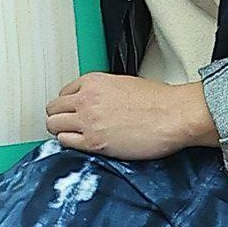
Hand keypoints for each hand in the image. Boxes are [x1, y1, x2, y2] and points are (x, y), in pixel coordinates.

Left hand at [45, 71, 213, 163]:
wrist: (174, 115)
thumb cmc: (159, 101)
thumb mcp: (123, 84)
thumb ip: (102, 92)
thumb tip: (94, 104)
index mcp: (93, 81)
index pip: (63, 93)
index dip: (69, 105)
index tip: (74, 112)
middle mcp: (86, 99)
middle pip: (53, 109)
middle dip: (60, 117)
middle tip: (70, 125)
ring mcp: (87, 121)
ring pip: (53, 125)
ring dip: (61, 131)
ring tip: (75, 136)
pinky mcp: (93, 142)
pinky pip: (65, 142)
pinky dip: (70, 144)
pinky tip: (82, 145)